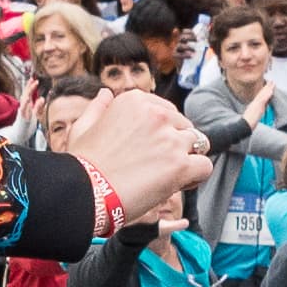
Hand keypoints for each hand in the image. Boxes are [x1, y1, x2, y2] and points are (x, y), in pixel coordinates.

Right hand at [72, 84, 203, 228]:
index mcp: (136, 101)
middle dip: (177, 145)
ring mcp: (170, 139)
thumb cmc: (82, 165)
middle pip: (185, 127)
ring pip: (199, 144)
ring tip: (170, 175)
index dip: (163, 132)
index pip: (168, 111)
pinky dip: (197, 176)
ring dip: (189, 159)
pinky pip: (205, 166)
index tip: (150, 149)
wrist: (85, 192)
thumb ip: (98, 108)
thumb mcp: (83, 127)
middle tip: (158, 166)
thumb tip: (105, 93)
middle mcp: (157, 115)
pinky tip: (180, 184)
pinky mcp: (180, 164)